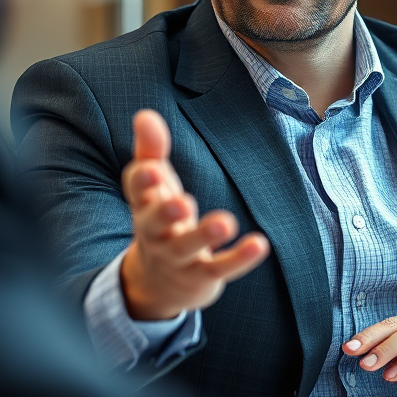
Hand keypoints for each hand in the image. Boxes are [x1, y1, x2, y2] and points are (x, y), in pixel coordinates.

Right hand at [119, 110, 268, 319]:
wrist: (159, 283)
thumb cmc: (160, 218)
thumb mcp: (154, 185)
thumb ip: (151, 149)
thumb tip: (144, 114)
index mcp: (143, 205)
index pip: (136, 190)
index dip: (143, 180)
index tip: (153, 168)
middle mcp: (154, 233)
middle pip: (153, 223)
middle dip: (166, 212)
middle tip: (182, 202)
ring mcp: (177, 257)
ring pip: (186, 247)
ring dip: (204, 235)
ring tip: (226, 223)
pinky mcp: (201, 276)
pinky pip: (219, 268)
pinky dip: (239, 258)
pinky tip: (259, 244)